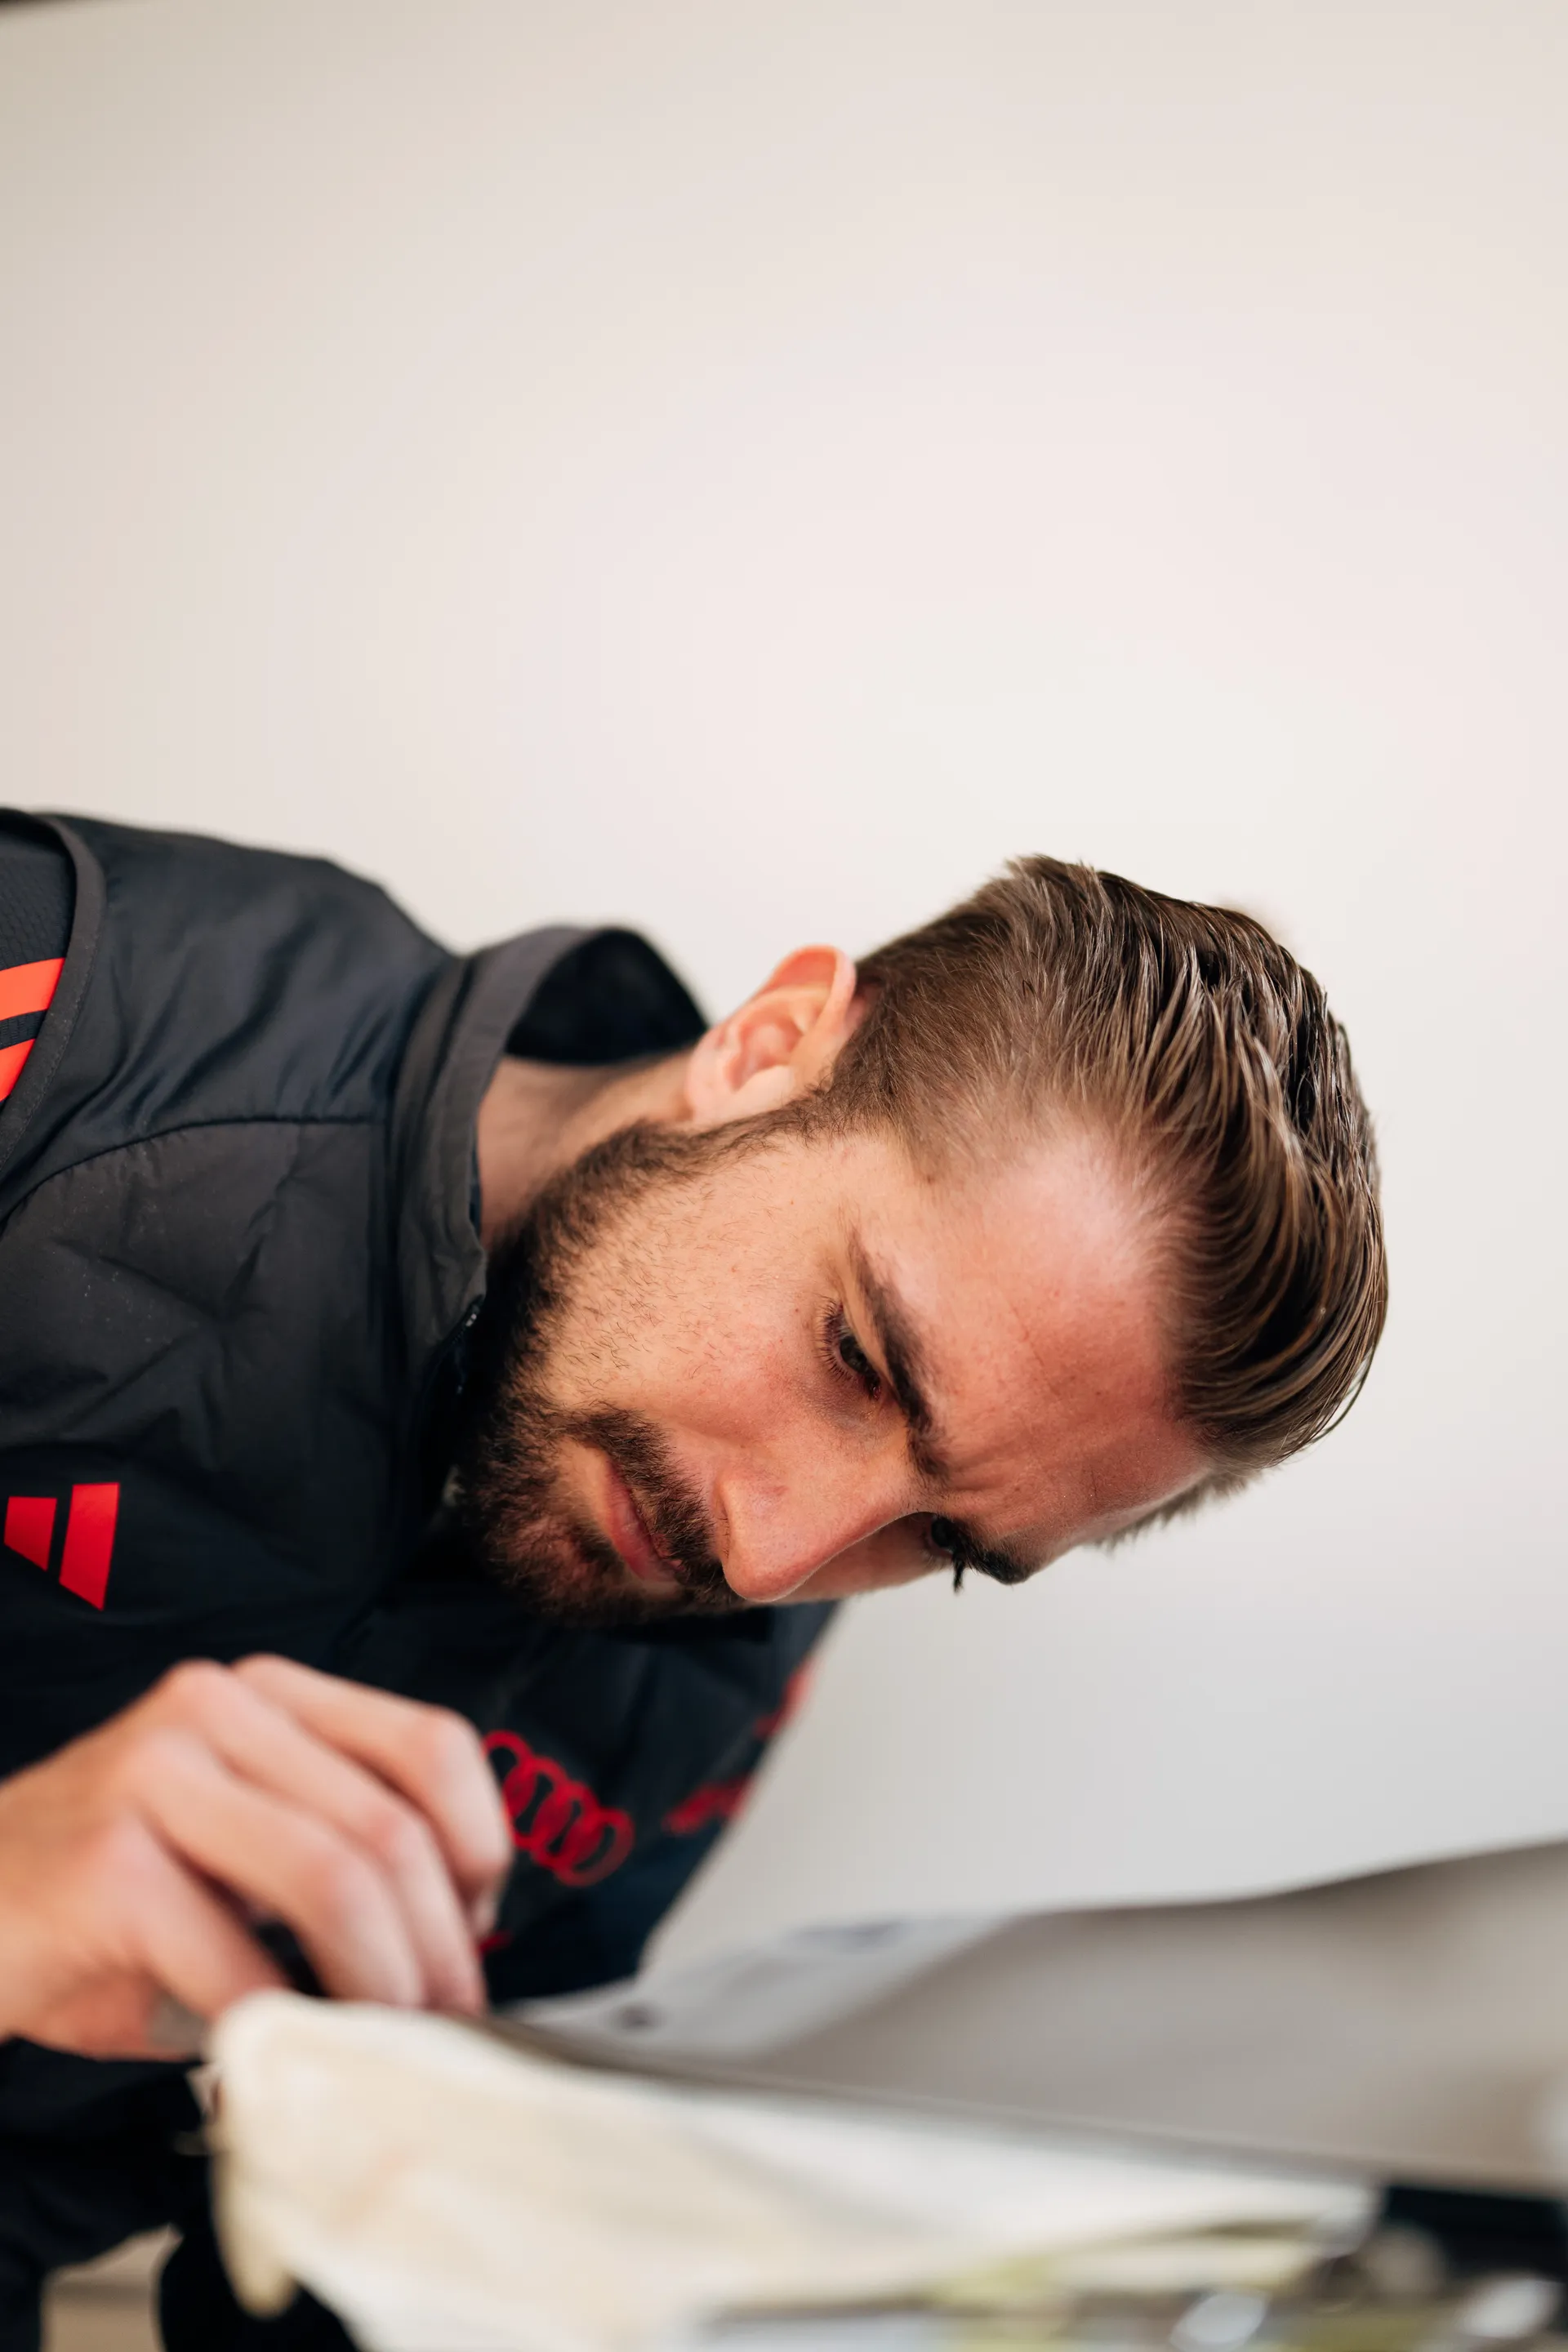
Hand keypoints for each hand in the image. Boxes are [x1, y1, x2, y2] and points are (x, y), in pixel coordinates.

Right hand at [0, 1656, 510, 2057]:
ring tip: (379, 2049)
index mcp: (269, 1696)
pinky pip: (238, 1959)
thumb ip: (338, 1862)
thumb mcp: (238, 1851)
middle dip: (439, 1949)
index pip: (431, 1744)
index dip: (480, 1847)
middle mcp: (219, 1709)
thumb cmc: (107, 1901)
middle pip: (391, 1828)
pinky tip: (276, 2066)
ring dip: (378, 1988)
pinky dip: (279, 2029)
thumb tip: (458, 1948)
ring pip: (336, 1881)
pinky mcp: (107, 1862)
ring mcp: (157, 1775)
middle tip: (444, 2027)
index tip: (477, 1931)